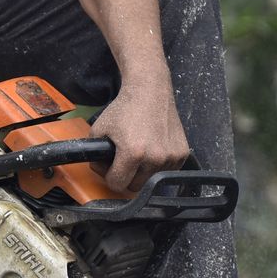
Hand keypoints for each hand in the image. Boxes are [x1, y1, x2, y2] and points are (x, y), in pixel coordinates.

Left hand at [89, 73, 190, 192]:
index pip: (117, 184)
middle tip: (123, 160)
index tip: (110, 166)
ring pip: (151, 181)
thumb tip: (99, 172)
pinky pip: (166, 172)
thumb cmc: (124, 109)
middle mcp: (155, 158)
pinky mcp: (182, 154)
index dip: (109, 176)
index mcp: (133, 153)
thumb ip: (94, 154)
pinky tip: (153, 149)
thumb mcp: (99, 129)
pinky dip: (158, 166)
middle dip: (126, 176)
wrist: (150, 91)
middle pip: (135, 187)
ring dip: (143, 172)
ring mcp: (171, 157)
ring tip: (139, 152)